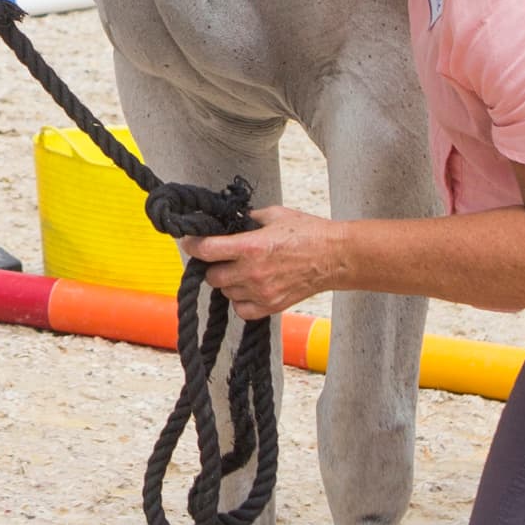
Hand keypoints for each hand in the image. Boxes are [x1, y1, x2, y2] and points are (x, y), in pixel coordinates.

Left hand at [183, 205, 347, 320]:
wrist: (335, 257)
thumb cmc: (309, 233)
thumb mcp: (275, 215)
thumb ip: (249, 220)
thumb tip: (232, 222)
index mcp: (251, 247)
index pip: (206, 250)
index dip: (192, 245)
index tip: (189, 242)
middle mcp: (252, 272)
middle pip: (212, 276)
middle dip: (213, 265)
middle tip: (222, 257)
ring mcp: (261, 292)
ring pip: (226, 292)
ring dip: (228, 282)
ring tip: (242, 271)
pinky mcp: (271, 306)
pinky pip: (241, 310)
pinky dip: (240, 300)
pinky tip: (249, 288)